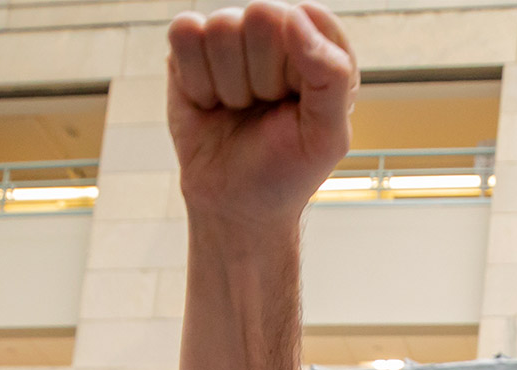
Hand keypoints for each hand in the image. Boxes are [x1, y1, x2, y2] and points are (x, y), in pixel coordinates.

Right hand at [168, 4, 355, 227]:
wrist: (234, 204)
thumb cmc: (286, 170)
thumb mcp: (327, 136)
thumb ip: (332, 74)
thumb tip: (296, 15)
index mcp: (320, 47)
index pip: (307, 17)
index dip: (297, 65)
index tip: (296, 103)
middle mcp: (277, 33)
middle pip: (261, 15)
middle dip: (260, 76)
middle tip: (263, 109)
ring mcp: (233, 37)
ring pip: (221, 26)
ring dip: (228, 84)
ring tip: (238, 109)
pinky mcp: (192, 48)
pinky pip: (185, 32)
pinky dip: (195, 78)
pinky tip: (209, 102)